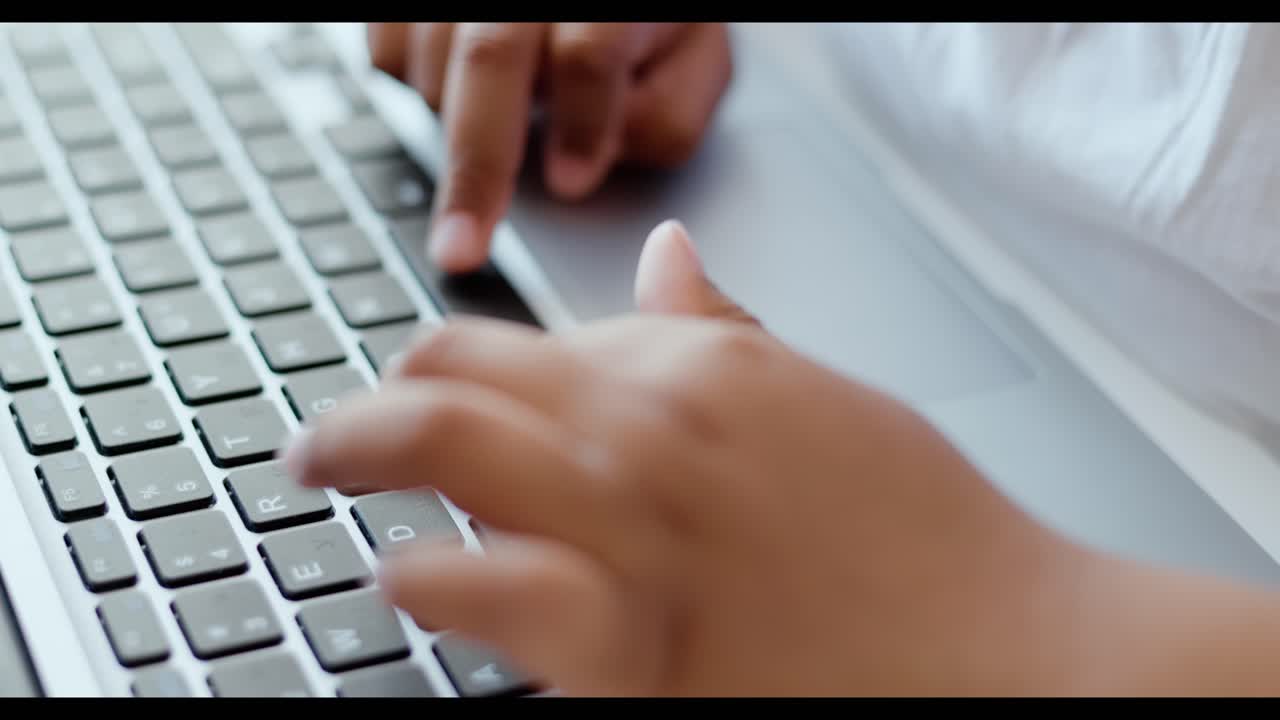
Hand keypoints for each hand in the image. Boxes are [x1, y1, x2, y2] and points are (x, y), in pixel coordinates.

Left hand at [283, 220, 1136, 695]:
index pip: (517, 340)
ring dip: (362, 455)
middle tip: (334, 432)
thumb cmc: (928, 541)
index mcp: (697, 367)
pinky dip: (419, 574)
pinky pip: (473, 586)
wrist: (1011, 657)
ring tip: (332, 477)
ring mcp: (633, 525)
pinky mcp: (626, 643)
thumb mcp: (824, 403)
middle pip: (453, 375)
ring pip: (440, 446)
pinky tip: (409, 580)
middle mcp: (651, 428)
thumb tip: (665, 258)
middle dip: (372, 401)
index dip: (449, 365)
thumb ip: (724, 331)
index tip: (422, 389)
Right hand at [367, 23, 732, 272]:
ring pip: (433, 68)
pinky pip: (387, 60)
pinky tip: (468, 88)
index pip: (589, 53)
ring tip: (510, 115)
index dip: (580, 122)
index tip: (571, 182)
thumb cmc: (644, 25)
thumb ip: (666, 119)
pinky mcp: (405, 4)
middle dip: (476, 165)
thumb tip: (583, 169)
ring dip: (460, 121)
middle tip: (462, 248)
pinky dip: (420, 93)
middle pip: (488, 58)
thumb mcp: (692, 64)